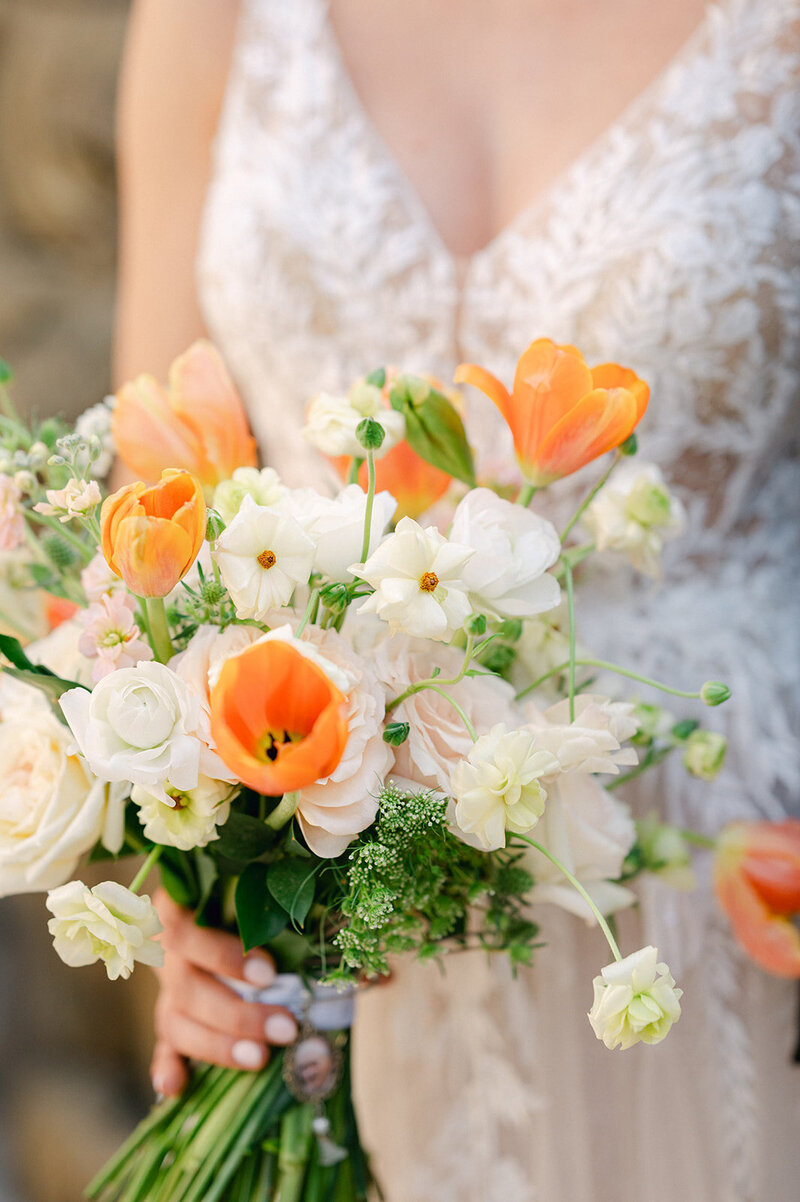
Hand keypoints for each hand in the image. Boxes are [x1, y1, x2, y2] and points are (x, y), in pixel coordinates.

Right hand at [150, 888, 298, 1096]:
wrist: (221, 913)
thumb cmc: (259, 909)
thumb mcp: (274, 907)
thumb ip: (316, 925)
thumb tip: (381, 974)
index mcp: (182, 910)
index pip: (188, 932)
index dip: (225, 956)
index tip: (269, 975)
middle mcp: (170, 952)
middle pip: (187, 988)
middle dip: (238, 1014)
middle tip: (284, 1029)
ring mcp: (167, 989)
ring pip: (177, 1021)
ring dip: (217, 1045)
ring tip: (259, 1059)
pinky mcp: (171, 1021)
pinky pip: (162, 1047)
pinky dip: (168, 1066)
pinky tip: (177, 1086)